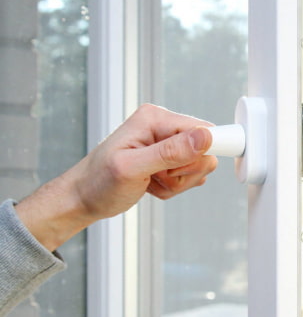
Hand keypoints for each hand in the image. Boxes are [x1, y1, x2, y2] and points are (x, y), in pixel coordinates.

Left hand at [15, 104, 218, 250]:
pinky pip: (189, 175)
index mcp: (155, 118)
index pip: (203, 130)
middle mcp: (163, 126)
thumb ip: (171, 152)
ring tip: (151, 182)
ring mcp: (166, 142)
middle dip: (184, 173)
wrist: (83, 198)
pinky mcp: (168, 157)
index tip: (181, 170)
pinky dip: (173, 187)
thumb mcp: (133, 168)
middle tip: (157, 178)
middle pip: (204, 151)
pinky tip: (152, 184)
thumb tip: (204, 137)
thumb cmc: (98, 182)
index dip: (201, 153)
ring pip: (198, 166)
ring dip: (177, 183)